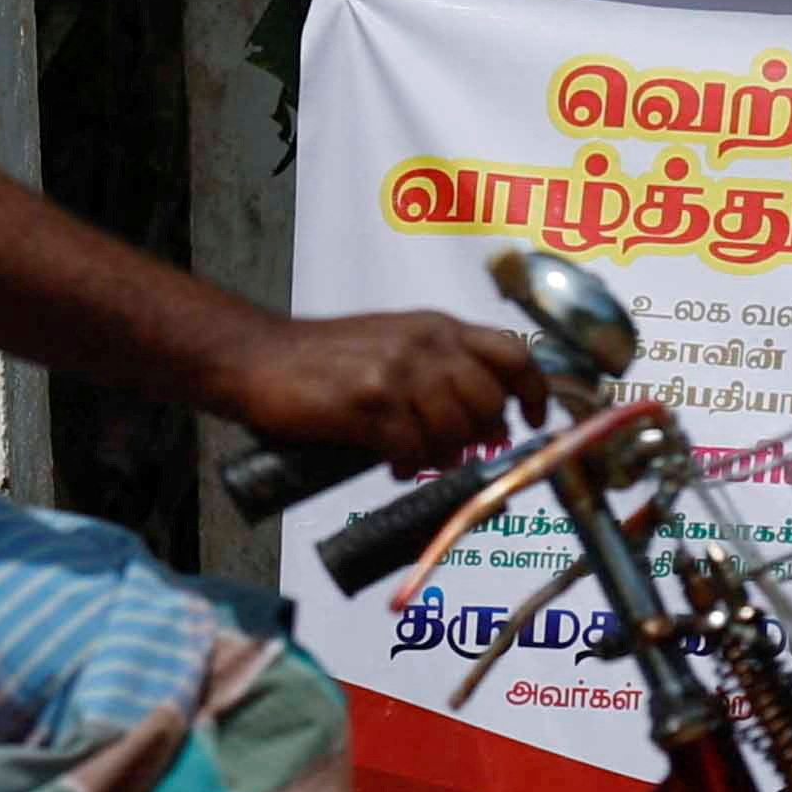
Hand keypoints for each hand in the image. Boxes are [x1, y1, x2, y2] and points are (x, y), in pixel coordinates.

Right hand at [219, 311, 546, 473]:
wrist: (258, 358)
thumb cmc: (322, 359)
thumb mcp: (393, 343)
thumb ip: (439, 370)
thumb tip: (485, 422)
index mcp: (436, 326)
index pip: (512, 353)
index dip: (533, 392)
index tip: (532, 420)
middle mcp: (424, 343)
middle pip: (488, 401)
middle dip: (478, 436)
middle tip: (455, 450)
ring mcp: (397, 372)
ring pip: (454, 430)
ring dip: (440, 454)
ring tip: (414, 455)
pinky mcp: (369, 404)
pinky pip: (412, 450)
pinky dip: (405, 465)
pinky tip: (388, 462)